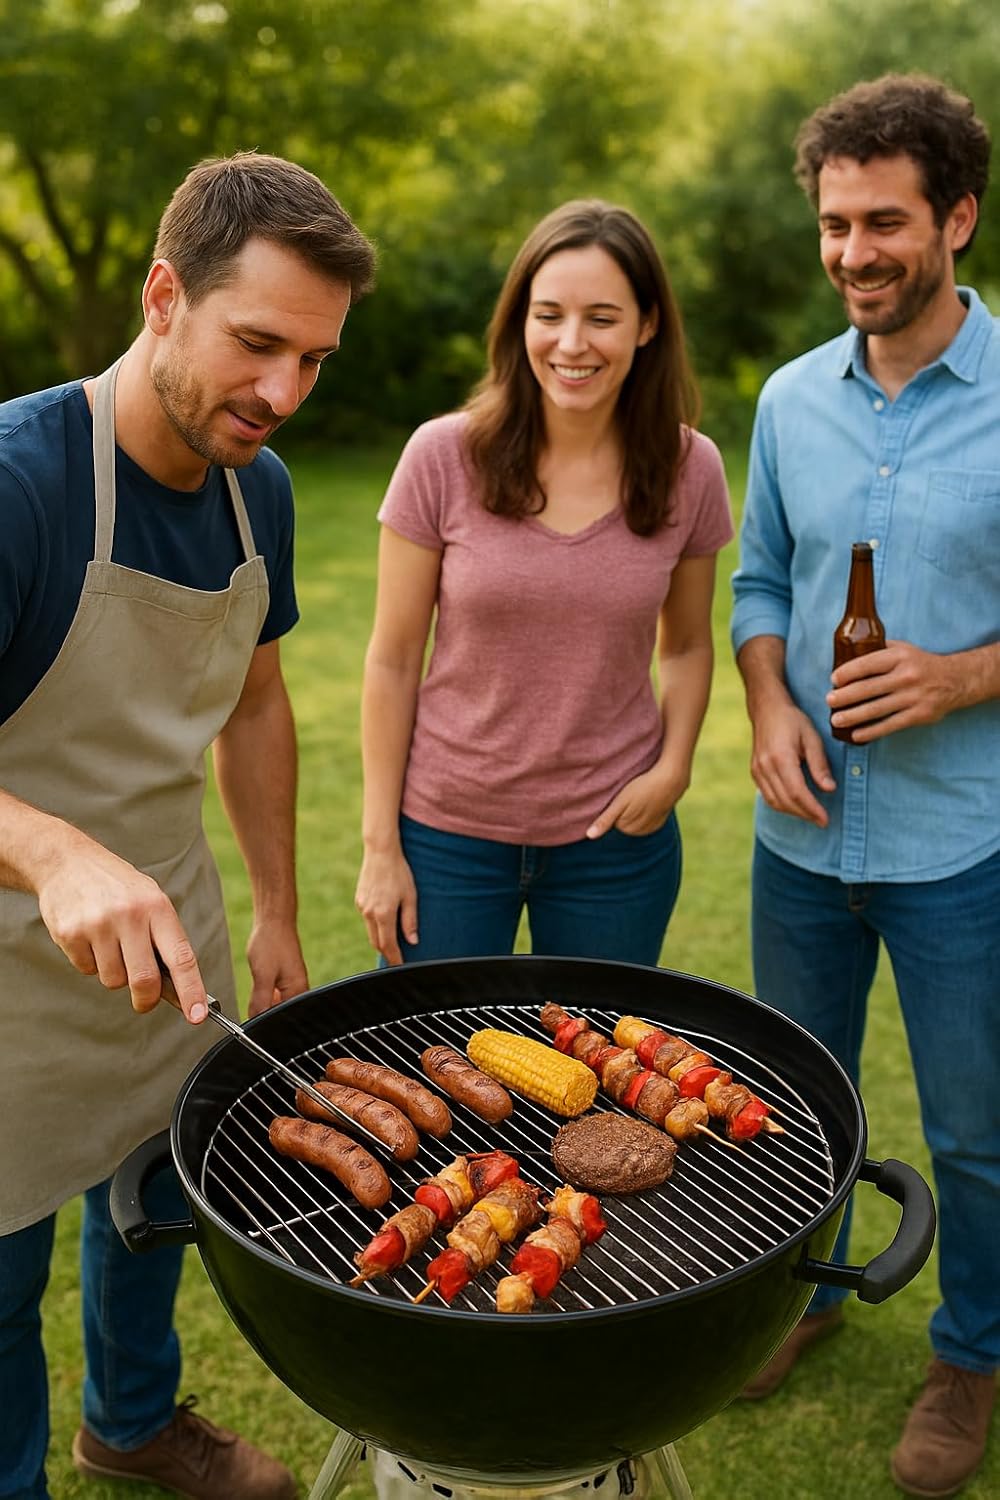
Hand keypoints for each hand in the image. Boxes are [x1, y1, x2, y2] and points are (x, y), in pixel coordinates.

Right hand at [35, 835, 209, 1022]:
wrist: (67, 861)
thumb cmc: (117, 888)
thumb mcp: (150, 900)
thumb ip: (163, 940)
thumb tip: (178, 988)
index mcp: (157, 907)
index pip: (181, 957)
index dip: (192, 990)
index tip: (198, 1016)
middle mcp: (129, 915)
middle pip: (143, 980)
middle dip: (146, 1000)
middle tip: (144, 1002)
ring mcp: (98, 924)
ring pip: (112, 980)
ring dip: (114, 974)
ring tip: (109, 944)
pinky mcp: (70, 933)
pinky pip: (86, 970)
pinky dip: (90, 962)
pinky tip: (88, 937)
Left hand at [246, 919, 308, 1016]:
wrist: (274, 921)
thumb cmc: (272, 942)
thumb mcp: (262, 975)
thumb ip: (260, 1001)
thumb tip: (254, 1021)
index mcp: (298, 992)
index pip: (282, 1018)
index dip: (265, 1021)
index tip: (252, 1017)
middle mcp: (299, 991)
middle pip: (279, 1013)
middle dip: (264, 1011)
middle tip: (255, 996)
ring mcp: (293, 985)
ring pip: (275, 1004)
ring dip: (263, 1002)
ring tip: (259, 983)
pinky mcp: (286, 979)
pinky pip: (274, 995)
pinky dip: (265, 993)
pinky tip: (259, 983)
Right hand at [355, 847, 417, 965]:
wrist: (380, 853)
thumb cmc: (399, 873)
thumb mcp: (411, 897)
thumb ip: (410, 921)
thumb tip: (412, 941)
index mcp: (383, 914)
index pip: (388, 945)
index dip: (395, 958)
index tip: (400, 965)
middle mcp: (369, 913)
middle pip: (376, 942)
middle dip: (387, 952)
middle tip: (397, 957)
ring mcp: (362, 907)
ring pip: (370, 932)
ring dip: (380, 939)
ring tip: (393, 942)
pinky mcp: (359, 900)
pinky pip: (367, 920)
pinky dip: (375, 926)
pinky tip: (384, 922)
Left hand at [586, 767, 684, 838]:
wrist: (671, 779)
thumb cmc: (643, 787)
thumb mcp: (620, 802)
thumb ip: (605, 820)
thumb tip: (589, 836)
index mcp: (628, 828)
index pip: (612, 820)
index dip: (615, 806)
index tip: (621, 796)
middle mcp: (640, 832)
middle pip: (622, 821)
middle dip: (624, 809)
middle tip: (631, 794)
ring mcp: (651, 827)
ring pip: (634, 819)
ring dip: (634, 809)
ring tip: (640, 795)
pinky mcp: (660, 821)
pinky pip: (646, 818)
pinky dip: (645, 810)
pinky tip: (649, 798)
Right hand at [749, 699, 834, 827]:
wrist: (767, 710)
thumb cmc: (793, 721)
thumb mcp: (812, 738)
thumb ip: (820, 764)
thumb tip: (829, 789)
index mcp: (780, 757)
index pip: (796, 791)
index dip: (811, 808)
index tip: (825, 819)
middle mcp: (765, 766)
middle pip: (785, 800)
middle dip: (805, 814)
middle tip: (823, 821)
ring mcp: (757, 770)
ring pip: (775, 802)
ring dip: (794, 812)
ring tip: (811, 815)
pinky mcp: (755, 772)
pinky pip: (768, 796)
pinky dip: (783, 805)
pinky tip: (796, 806)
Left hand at [828, 640, 963, 742]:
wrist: (956, 680)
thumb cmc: (921, 664)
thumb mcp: (903, 649)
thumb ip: (879, 649)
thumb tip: (847, 651)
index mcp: (899, 657)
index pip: (867, 664)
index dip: (847, 673)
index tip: (833, 680)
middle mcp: (906, 676)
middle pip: (868, 688)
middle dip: (844, 697)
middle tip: (829, 701)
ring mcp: (913, 697)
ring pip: (876, 709)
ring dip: (852, 716)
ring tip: (836, 719)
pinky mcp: (919, 715)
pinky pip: (890, 725)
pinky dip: (871, 732)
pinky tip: (856, 735)